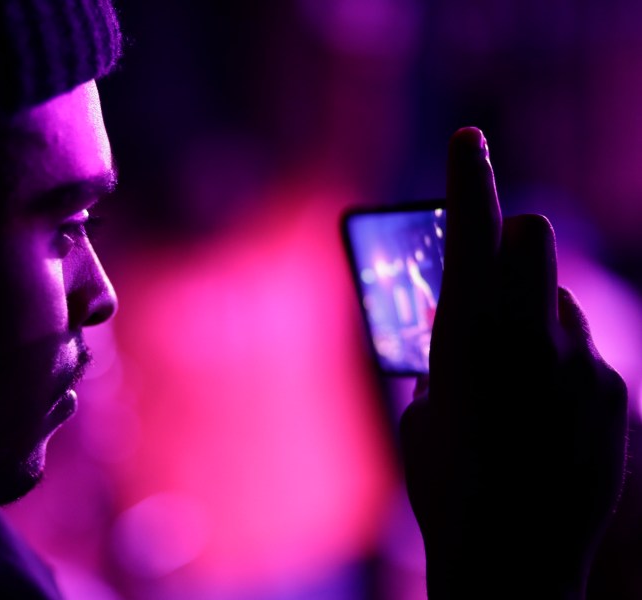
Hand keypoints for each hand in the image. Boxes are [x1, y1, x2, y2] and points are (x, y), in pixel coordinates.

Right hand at [400, 127, 628, 598]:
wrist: (515, 559)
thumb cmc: (445, 487)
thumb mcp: (418, 415)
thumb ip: (437, 359)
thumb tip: (450, 342)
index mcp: (464, 334)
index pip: (470, 226)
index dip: (468, 174)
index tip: (469, 137)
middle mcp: (529, 333)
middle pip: (535, 235)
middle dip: (511, 240)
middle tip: (491, 275)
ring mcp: (581, 360)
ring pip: (562, 300)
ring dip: (536, 317)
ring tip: (515, 380)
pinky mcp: (614, 392)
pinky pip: (586, 353)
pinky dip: (563, 368)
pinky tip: (545, 418)